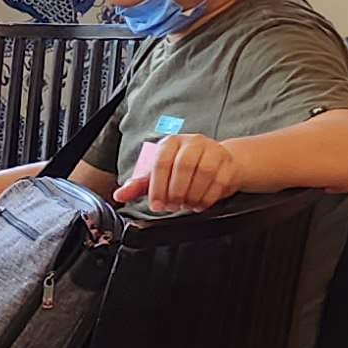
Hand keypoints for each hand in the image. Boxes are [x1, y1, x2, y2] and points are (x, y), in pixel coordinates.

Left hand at [112, 132, 239, 212]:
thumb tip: (119, 196)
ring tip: (187, 205)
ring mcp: (213, 149)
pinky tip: (201, 204)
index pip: (162, 162)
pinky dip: (209, 197)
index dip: (158, 187)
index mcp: (171, 143)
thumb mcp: (159, 176)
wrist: (217, 164)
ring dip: (194, 195)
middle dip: (177, 192)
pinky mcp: (228, 161)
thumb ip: (139, 186)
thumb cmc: (184, 170)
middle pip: (184, 165)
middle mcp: (192, 141)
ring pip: (205, 172)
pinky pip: (221, 180)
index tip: (157, 205)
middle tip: (173, 206)